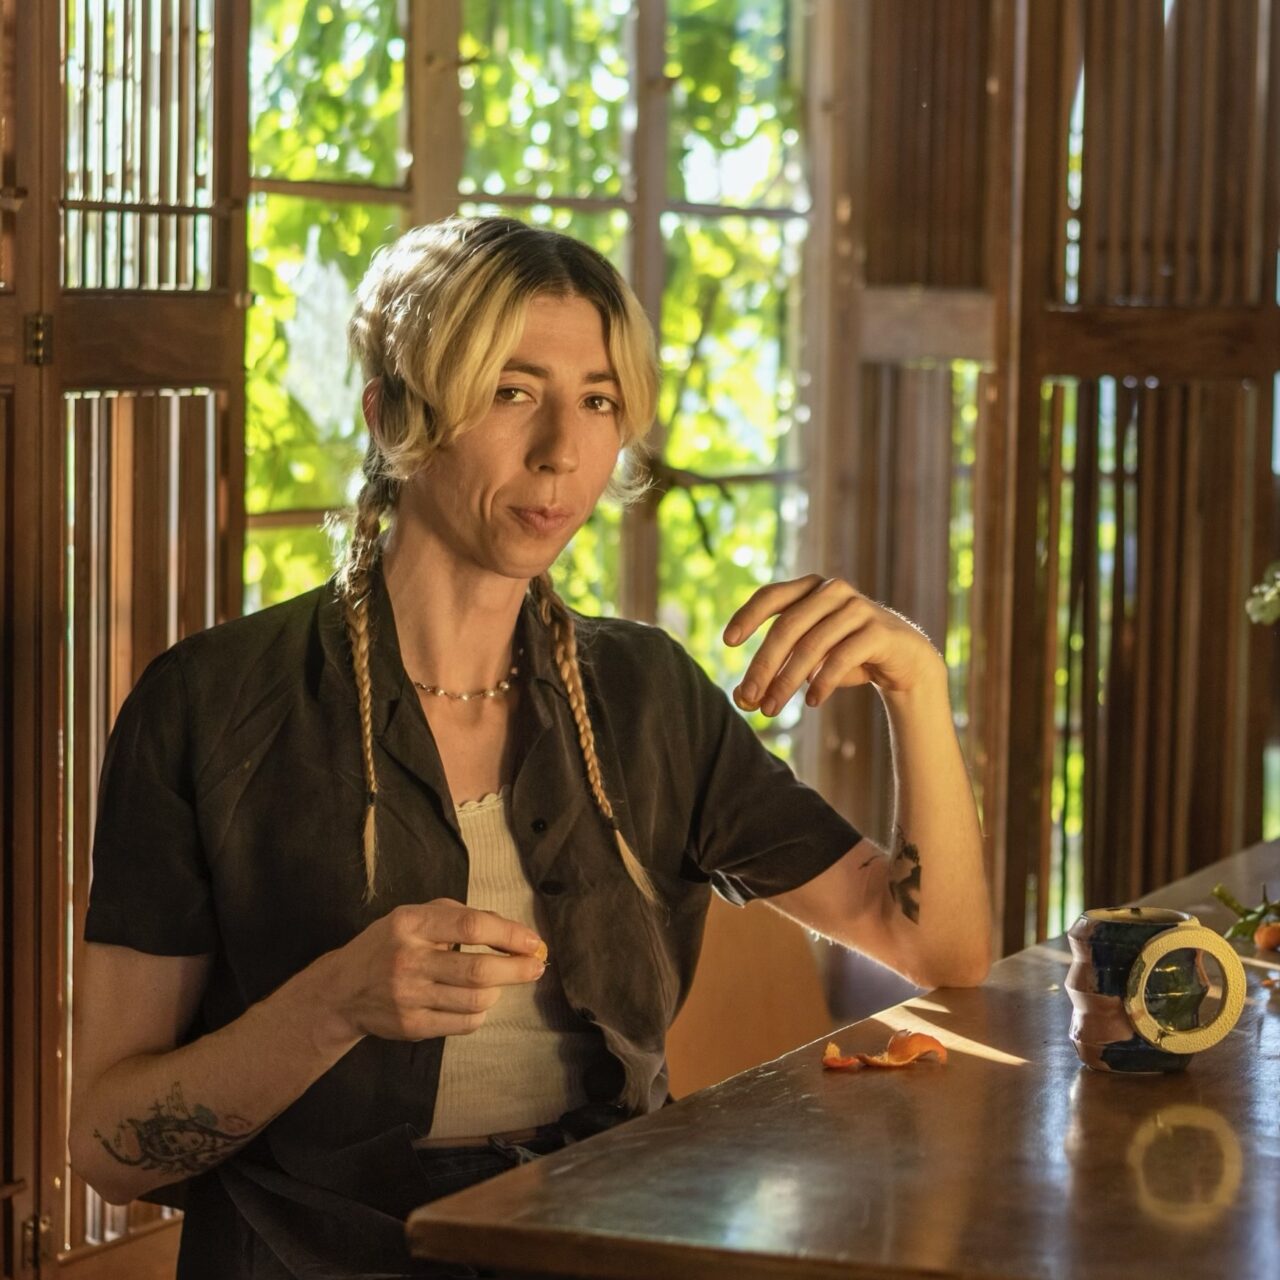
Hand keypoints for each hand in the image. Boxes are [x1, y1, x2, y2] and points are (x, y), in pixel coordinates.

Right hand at [323, 899, 547, 1043]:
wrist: (342, 990)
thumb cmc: (389, 944)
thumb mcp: (415, 917)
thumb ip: (459, 915)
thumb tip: (511, 930)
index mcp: (411, 924)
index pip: (470, 926)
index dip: (509, 934)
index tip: (533, 942)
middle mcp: (408, 960)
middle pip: (478, 970)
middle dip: (517, 969)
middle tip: (536, 966)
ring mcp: (408, 997)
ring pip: (475, 1000)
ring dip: (499, 991)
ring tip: (499, 982)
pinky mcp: (411, 1027)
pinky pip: (464, 1023)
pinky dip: (480, 1012)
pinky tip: (476, 1002)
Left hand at [723, 575, 943, 714]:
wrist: (904, 660)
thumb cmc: (846, 657)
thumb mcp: (807, 664)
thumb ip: (775, 675)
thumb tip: (739, 699)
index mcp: (811, 589)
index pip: (772, 596)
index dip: (748, 615)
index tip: (727, 642)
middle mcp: (833, 591)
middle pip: (788, 627)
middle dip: (763, 665)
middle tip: (747, 698)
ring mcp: (858, 608)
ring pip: (813, 644)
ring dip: (787, 681)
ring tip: (770, 709)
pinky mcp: (879, 631)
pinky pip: (843, 656)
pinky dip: (822, 681)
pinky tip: (811, 701)